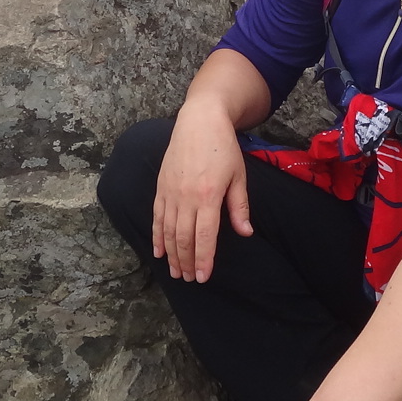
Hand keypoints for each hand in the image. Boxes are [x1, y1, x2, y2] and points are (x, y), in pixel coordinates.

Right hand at [152, 103, 252, 282]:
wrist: (199, 121)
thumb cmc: (223, 148)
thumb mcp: (238, 176)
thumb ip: (239, 207)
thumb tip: (245, 233)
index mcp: (208, 196)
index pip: (204, 236)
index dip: (204, 259)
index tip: (204, 277)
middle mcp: (186, 197)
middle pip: (183, 238)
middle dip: (187, 262)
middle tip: (190, 279)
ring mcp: (170, 193)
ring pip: (167, 231)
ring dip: (171, 254)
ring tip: (176, 272)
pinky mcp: (161, 187)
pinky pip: (156, 217)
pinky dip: (156, 236)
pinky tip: (158, 252)